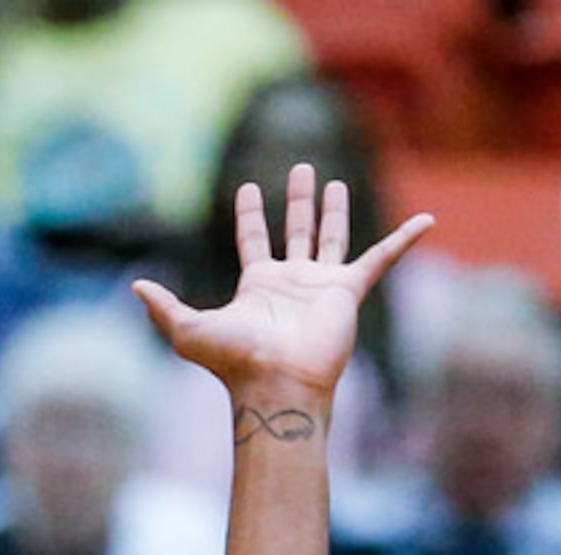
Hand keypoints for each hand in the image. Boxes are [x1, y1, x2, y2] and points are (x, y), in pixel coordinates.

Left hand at [130, 165, 431, 399]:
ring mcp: (321, 285)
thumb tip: (134, 287)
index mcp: (257, 285)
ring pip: (330, 236)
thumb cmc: (233, 360)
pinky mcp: (349, 291)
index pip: (252, 240)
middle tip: (301, 168)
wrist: (275, 380)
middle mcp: (290, 281)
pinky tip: (426, 220)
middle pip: (294, 230)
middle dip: (296, 200)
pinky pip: (383, 258)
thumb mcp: (187, 329)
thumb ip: (163, 307)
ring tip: (333, 181)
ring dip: (333, 210)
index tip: (246, 188)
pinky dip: (405, 239)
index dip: (248, 215)